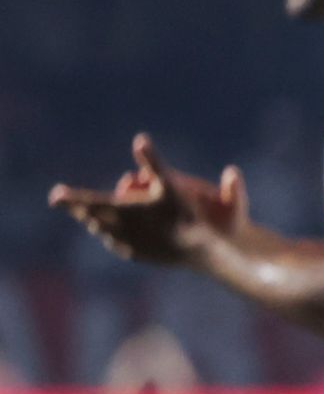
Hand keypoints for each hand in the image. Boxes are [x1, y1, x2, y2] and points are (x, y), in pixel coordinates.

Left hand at [46, 135, 238, 265]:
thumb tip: (140, 138)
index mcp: (121, 210)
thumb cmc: (184, 214)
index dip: (69, 198)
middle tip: (71, 204)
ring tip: (91, 217)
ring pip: (101, 231)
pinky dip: (111, 236)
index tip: (54, 196)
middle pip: (90, 217)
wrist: (198, 249)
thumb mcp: (170, 183)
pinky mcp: (134, 255)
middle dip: (79, 209)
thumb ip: (152, 161)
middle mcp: (118, 229)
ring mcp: (125, 244)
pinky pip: (115, 244)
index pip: (87, 202)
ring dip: (95, 222)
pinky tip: (113, 234)